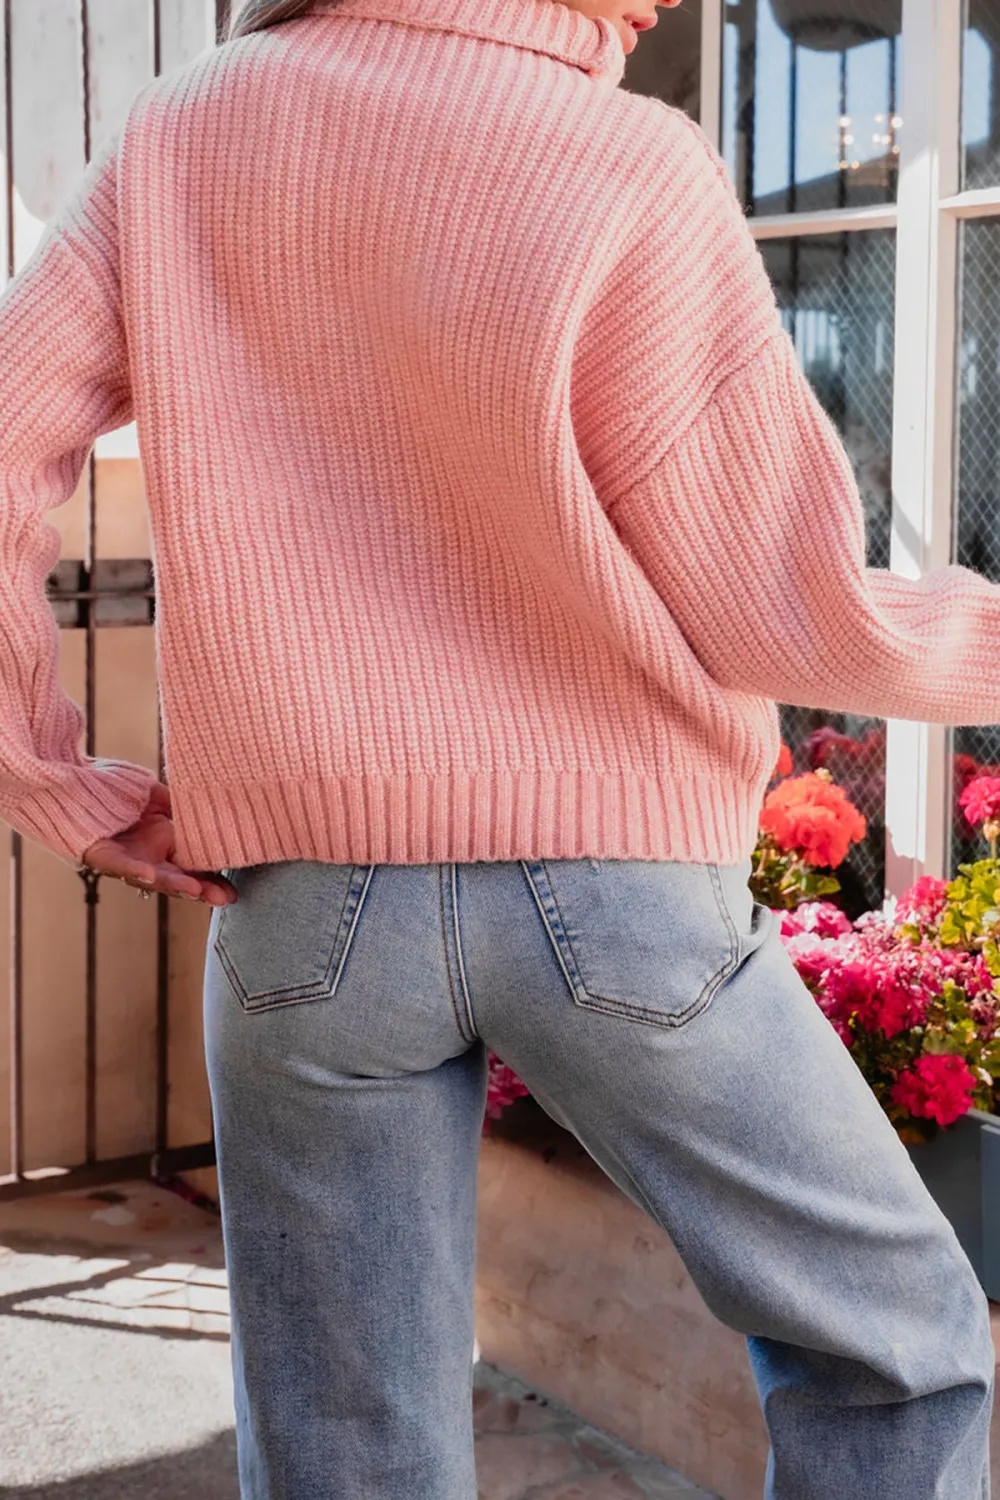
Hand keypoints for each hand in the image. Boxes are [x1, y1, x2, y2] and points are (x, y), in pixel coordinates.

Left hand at [80, 780, 237, 905]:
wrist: (72, 779)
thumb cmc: (114, 788)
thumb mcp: (156, 795)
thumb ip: (180, 808)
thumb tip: (208, 812)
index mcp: (162, 844)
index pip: (192, 866)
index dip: (211, 879)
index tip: (233, 890)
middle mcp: (145, 856)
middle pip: (177, 879)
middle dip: (201, 891)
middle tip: (224, 899)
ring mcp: (124, 858)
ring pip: (150, 877)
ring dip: (172, 885)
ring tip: (195, 891)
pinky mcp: (99, 854)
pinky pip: (118, 864)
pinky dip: (134, 869)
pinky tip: (150, 873)